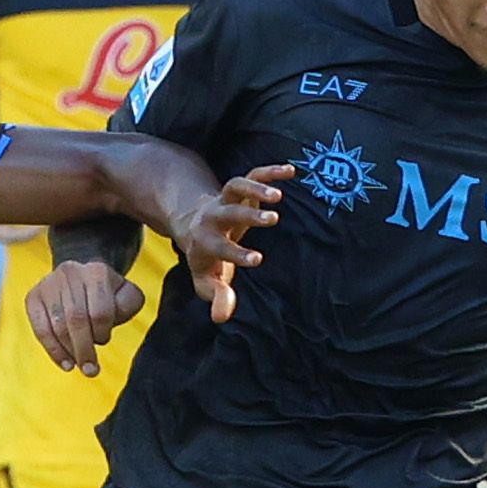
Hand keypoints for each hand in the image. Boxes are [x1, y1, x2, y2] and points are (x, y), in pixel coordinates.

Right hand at [28, 260, 146, 374]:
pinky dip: (52, 349)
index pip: (99, 312)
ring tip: (78, 365)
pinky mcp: (34, 296)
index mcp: (97, 272)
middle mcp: (70, 274)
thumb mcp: (126, 294)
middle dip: (83, 349)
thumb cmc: (106, 293)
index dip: (102, 333)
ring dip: (68, 351)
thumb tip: (108, 325)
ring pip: (57, 325)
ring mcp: (49, 284)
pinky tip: (64, 362)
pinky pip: (40, 328)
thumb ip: (128, 306)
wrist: (80, 276)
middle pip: (76, 319)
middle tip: (90, 370)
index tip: (104, 341)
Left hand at [161, 162, 293, 322]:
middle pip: (226, 211)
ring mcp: (225, 200)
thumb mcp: (207, 280)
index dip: (236, 254)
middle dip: (247, 214)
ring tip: (279, 195)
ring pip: (235, 185)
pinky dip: (270, 170)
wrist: (194, 225)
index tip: (258, 259)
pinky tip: (292, 170)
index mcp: (205, 242)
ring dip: (255, 186)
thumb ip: (216, 296)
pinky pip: (252, 173)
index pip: (219, 247)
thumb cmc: (206, 258)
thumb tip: (221, 318)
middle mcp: (213, 217)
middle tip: (273, 219)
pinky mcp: (238, 188)